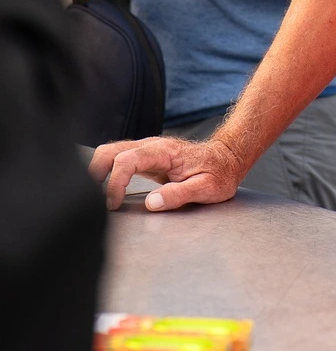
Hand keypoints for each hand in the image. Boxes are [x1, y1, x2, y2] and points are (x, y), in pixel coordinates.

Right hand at [89, 136, 244, 210]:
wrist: (227, 159)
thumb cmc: (219, 174)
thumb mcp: (206, 189)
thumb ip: (179, 194)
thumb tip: (152, 202)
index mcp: (164, 152)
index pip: (127, 160)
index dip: (115, 183)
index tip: (113, 205)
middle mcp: (152, 146)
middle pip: (111, 150)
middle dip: (95, 172)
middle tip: (93, 199)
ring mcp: (148, 150)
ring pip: (112, 152)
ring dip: (98, 171)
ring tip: (95, 196)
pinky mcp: (146, 157)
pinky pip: (119, 159)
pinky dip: (106, 171)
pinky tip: (105, 188)